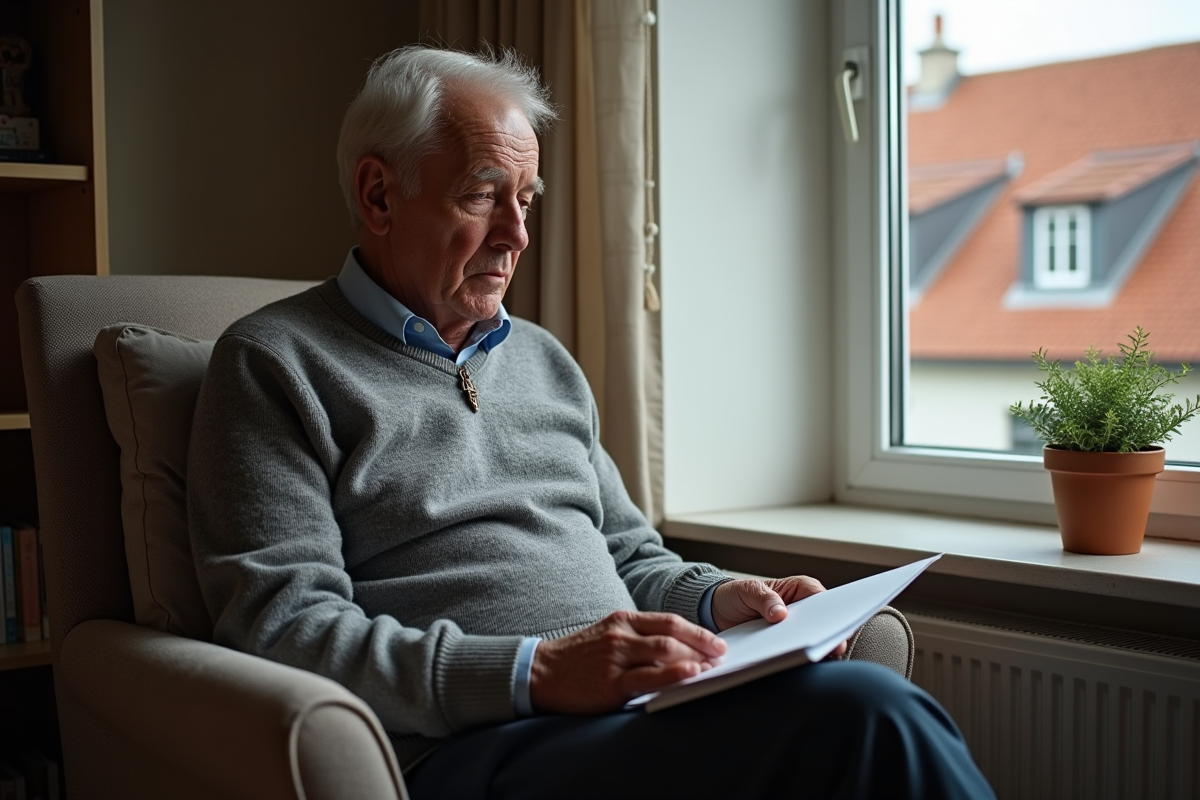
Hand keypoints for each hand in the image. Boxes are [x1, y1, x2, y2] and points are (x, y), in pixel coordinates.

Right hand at [529, 610, 727, 713]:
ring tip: (713, 668)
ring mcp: (616, 658)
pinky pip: (649, 678)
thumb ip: (637, 636)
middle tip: (722, 655)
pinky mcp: (611, 683)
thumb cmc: (578, 656)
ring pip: (665, 652)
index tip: (716, 641)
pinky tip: (691, 675)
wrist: (541, 673)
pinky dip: (674, 675)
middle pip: (673, 634)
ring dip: (695, 659)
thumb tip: (676, 648)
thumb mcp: (607, 633)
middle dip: (702, 645)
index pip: (669, 621)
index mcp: (622, 619)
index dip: (697, 631)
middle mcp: (621, 634)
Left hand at [711, 576, 847, 657]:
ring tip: (806, 658)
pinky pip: (795, 655)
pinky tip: (791, 665)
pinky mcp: (786, 647)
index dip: (831, 613)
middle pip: (823, 625)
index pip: (823, 599)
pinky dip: (795, 661)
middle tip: (826, 649)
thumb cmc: (738, 595)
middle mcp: (803, 611)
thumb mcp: (748, 590)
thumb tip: (781, 614)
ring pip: (812, 643)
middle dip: (826, 636)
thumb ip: (764, 598)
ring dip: (811, 651)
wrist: (718, 612)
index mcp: (800, 590)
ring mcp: (795, 631)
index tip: (831, 626)